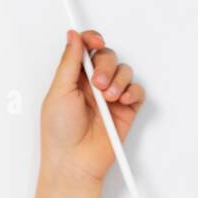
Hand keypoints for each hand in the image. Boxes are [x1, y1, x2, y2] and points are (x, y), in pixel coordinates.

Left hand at [40, 28, 145, 182]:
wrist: (74, 161)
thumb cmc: (59, 133)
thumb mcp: (59, 92)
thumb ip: (69, 62)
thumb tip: (73, 36)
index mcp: (72, 78)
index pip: (85, 49)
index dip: (92, 40)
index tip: (96, 41)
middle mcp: (91, 85)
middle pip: (107, 56)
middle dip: (106, 65)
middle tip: (98, 84)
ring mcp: (110, 97)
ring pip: (124, 71)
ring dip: (118, 80)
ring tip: (108, 97)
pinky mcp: (126, 110)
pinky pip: (138, 91)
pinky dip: (133, 91)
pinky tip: (122, 99)